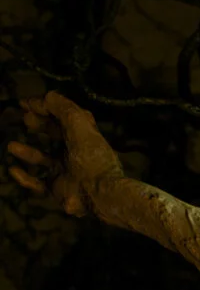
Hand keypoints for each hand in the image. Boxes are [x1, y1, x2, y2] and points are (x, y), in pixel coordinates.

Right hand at [7, 91, 122, 216]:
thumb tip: (44, 97)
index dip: (47, 108)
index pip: (66, 118)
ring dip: (27, 152)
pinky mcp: (58, 189)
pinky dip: (24, 177)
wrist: (98, 192)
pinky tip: (13, 169)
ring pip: (42, 159)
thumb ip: (63, 107)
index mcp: (85, 137)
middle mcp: (76, 153)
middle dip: (40, 125)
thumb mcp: (79, 124)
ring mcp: (66, 172)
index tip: (26, 103)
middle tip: (25, 120)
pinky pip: (37, 183)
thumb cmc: (90, 156)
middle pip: (55, 135)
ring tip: (12, 146)